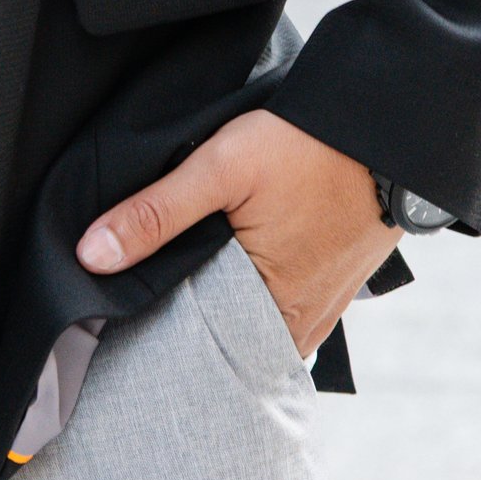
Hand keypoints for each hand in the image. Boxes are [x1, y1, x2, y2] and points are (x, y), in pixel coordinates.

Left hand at [76, 110, 390, 354]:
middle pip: (224, 344)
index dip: (153, 336)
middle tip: (139, 306)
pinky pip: (281, 316)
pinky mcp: (333, 293)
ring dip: (219, 314)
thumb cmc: (309, 147)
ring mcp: (321, 313)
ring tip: (179, 288)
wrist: (388, 130)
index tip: (116, 324)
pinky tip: (226, 277)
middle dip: (184, 327)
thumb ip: (155, 213)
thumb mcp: (221, 168)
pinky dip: (250, 303)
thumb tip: (92, 255)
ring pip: (251, 330)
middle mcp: (300, 327)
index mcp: (270, 309)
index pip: (194, 349)